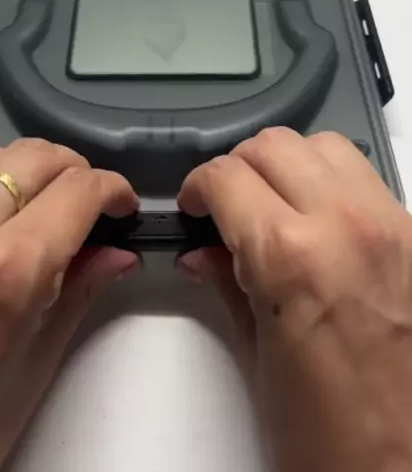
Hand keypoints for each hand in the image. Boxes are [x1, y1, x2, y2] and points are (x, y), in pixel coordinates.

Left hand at [0, 139, 139, 471]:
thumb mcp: (35, 363)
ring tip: (44, 199)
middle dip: (75, 170)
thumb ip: (80, 291)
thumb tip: (118, 252)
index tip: (122, 204)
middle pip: (35, 156)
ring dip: (26, 166)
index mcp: (9, 270)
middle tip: (91, 201)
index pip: (79, 190)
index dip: (113, 189)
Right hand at [178, 128, 411, 471]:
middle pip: (273, 145)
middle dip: (237, 168)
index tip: (194, 206)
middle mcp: (346, 226)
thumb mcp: (260, 361)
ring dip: (289, 163)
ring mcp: (390, 226)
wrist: (410, 467)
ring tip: (274, 203)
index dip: (198, 187)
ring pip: (325, 145)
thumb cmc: (339, 441)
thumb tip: (203, 253)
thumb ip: (228, 286)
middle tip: (226, 206)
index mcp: (292, 258)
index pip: (226, 176)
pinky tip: (319, 221)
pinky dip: (333, 181)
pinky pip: (366, 179)